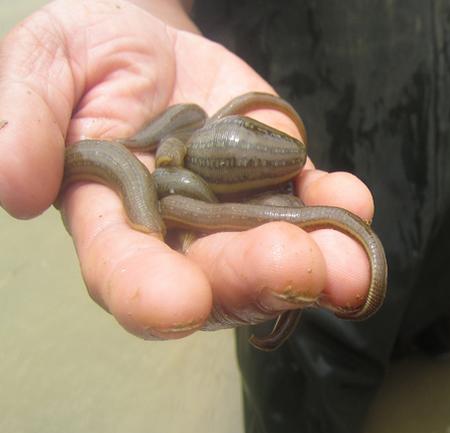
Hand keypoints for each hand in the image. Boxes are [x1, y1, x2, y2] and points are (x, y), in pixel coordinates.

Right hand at [0, 0, 373, 338]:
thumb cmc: (94, 56)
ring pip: (275, 258)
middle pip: (215, 278)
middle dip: (253, 280)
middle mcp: (180, 237)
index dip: (147, 292)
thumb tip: (15, 186)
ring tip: (349, 269)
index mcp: (115, 219)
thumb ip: (27, 116)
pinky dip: (337, 212)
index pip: (124, 269)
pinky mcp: (281, 189)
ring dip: (318, 266)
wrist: (158, 46)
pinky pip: (313, 208)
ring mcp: (238, 218)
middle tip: (294, 270)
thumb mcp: (49, 64)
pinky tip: (352, 205)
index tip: (179, 305)